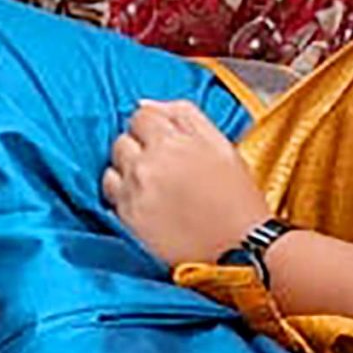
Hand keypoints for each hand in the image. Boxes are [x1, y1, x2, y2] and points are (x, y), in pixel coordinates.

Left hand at [102, 98, 271, 269]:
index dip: (152, 126)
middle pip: (121, 141)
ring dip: (126, 173)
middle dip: (138, 148)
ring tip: (152, 187)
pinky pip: (110, 198)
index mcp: (172, 141)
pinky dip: (123, 198)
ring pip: (111, 169)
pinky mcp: (128, 221)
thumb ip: (184, 114)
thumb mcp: (221, 144)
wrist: (242, 250)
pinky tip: (146, 205)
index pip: (140, 115)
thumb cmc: (237, 199)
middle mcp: (147, 165)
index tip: (164, 140)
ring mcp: (134, 194)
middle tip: (161, 166)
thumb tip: (145, 103)